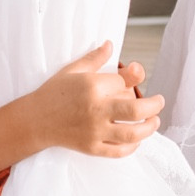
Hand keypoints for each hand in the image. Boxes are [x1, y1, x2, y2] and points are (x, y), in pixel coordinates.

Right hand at [29, 42, 162, 157]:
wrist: (35, 120)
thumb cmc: (53, 92)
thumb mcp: (73, 70)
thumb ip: (95, 58)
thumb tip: (111, 44)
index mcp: (92, 86)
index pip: (123, 83)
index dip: (126, 82)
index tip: (123, 83)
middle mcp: (96, 109)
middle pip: (137, 109)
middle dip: (154, 105)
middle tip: (159, 101)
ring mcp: (94, 131)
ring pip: (132, 133)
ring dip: (150, 127)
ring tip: (154, 121)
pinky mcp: (92, 148)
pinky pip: (119, 151)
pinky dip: (133, 146)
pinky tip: (137, 139)